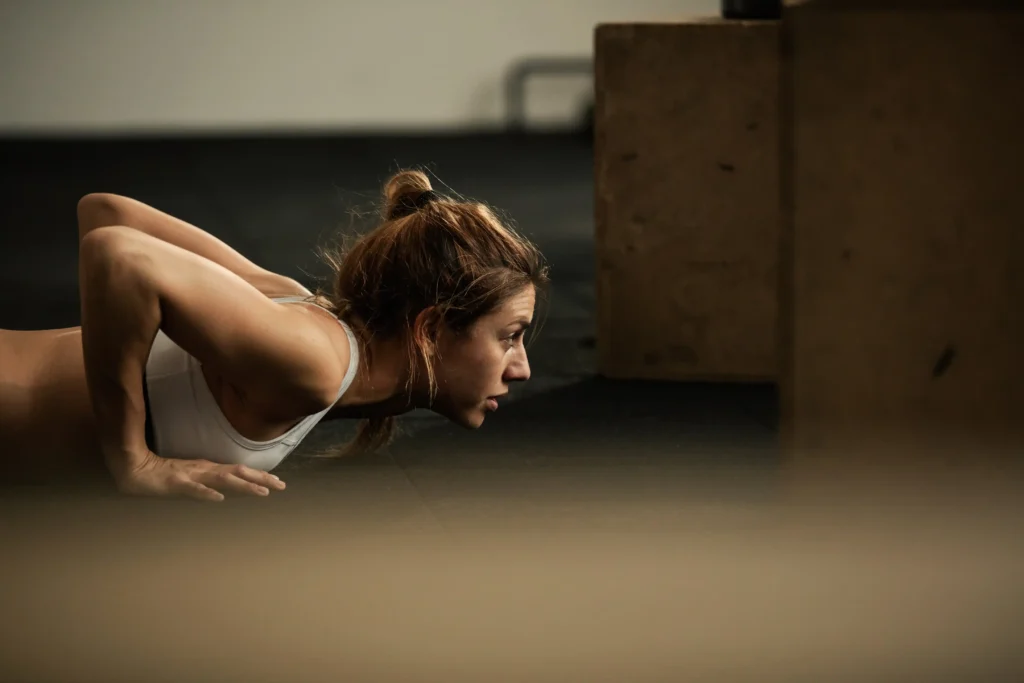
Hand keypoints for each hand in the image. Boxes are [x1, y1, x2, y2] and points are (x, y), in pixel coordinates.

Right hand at [114, 450, 285, 501]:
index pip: (240, 471)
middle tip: (281, 485)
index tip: (279, 482)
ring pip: (221, 480)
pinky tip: (219, 498)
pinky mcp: (175, 483)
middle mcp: (204, 470)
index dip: (259, 476)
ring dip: (242, 486)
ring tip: (261, 492)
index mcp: (209, 469)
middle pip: (237, 473)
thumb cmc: (164, 474)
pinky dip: (206, 493)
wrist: (134, 470)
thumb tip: (231, 488)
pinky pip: (193, 489)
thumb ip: (211, 481)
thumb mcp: (193, 477)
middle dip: (260, 479)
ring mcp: (190, 475)